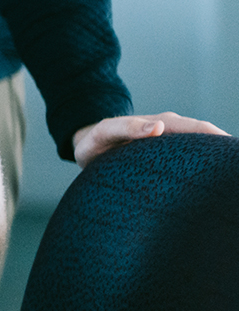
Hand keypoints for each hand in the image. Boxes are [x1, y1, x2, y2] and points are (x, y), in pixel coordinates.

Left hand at [72, 111, 229, 167]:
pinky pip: (191, 161)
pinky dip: (203, 170)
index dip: (220, 140)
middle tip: (234, 172)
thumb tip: (157, 126)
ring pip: (201, 152)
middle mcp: (171, 132)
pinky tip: (212, 186)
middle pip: (208, 139)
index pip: (200, 129)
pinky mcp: (167, 159)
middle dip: (225, 152)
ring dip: (216, 161)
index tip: (233, 155)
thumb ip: (127, 128)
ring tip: (228, 181)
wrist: (87, 146)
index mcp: (162, 124)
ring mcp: (171, 145)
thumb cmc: (96, 142)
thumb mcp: (105, 133)